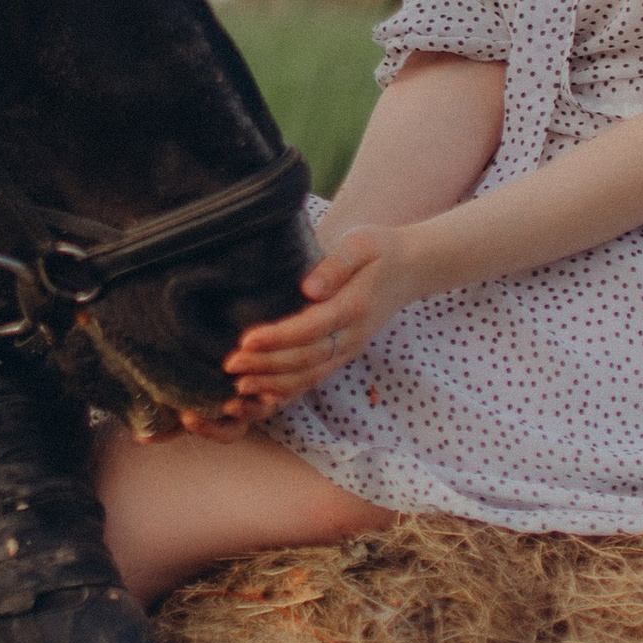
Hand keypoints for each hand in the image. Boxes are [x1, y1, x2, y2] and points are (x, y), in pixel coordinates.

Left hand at [215, 222, 429, 411]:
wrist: (411, 269)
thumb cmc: (380, 250)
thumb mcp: (361, 244)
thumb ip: (336, 264)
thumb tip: (309, 288)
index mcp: (354, 306)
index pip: (312, 328)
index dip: (279, 338)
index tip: (247, 340)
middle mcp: (351, 336)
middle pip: (306, 359)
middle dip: (267, 366)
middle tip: (231, 366)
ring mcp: (347, 350)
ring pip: (309, 376)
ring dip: (273, 385)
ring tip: (238, 387)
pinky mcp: (341, 355)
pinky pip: (312, 380)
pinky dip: (286, 392)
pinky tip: (260, 398)